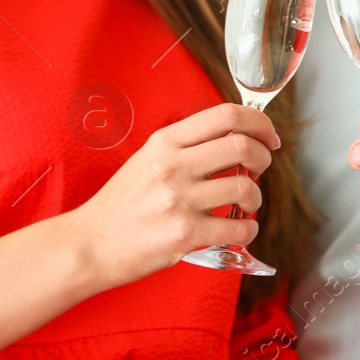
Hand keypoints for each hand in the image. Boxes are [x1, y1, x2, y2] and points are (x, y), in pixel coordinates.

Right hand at [70, 102, 278, 290]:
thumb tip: (235, 138)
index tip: (268, 136)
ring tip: (244, 204)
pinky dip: (248, 230)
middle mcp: (173, 166)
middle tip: (260, 168)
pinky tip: (239, 229)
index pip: (226, 115)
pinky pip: (238, 229)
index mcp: (165, 142)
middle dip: (263, 157)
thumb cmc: (121, 203)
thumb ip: (186, 146)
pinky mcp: (184, 234)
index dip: (259, 122)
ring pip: (246, 188)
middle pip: (243, 146)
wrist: (90, 244)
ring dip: (255, 197)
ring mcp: (179, 200)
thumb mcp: (148, 159)